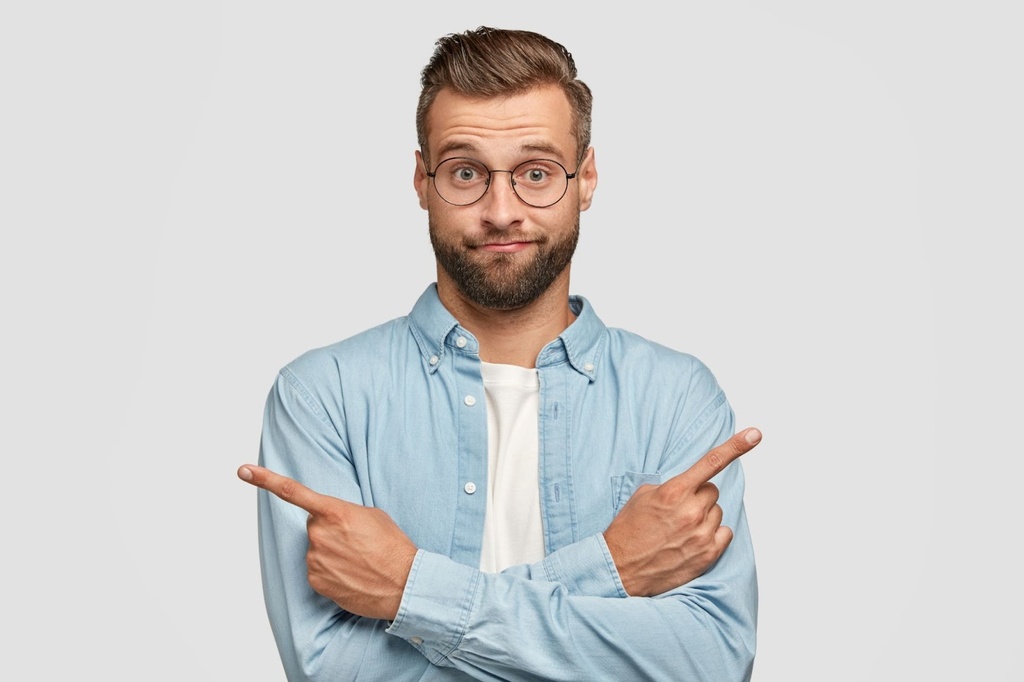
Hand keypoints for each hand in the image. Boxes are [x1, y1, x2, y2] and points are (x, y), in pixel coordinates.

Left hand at [237, 465, 416, 620]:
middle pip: (314, 526)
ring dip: (332, 552)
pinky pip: (317, 570)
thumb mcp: (372, 515)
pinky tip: (352, 574)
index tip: (242, 471)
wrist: (404, 583)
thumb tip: (331, 521)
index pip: (292, 492)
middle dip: (330, 530)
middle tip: (356, 541)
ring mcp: (315, 559)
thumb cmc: (392, 546)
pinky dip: (332, 571)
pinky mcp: (315, 581)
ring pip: (316, 549)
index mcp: (334, 511)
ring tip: (358, 559)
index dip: (264, 480)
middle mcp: (319, 534)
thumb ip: (344, 512)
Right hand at [603, 428, 761, 596]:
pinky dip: (713, 535)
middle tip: (678, 510)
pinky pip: (725, 533)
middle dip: (698, 497)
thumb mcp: (642, 497)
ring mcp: (702, 534)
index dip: (736, 447)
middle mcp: (691, 511)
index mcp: (674, 492)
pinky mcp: (708, 555)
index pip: (711, 463)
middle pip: (712, 491)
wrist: (620, 569)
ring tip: (680, 530)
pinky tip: (692, 541)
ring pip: (718, 513)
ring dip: (704, 517)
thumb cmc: (628, 531)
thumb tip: (689, 486)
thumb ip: (670, 486)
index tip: (755, 435)